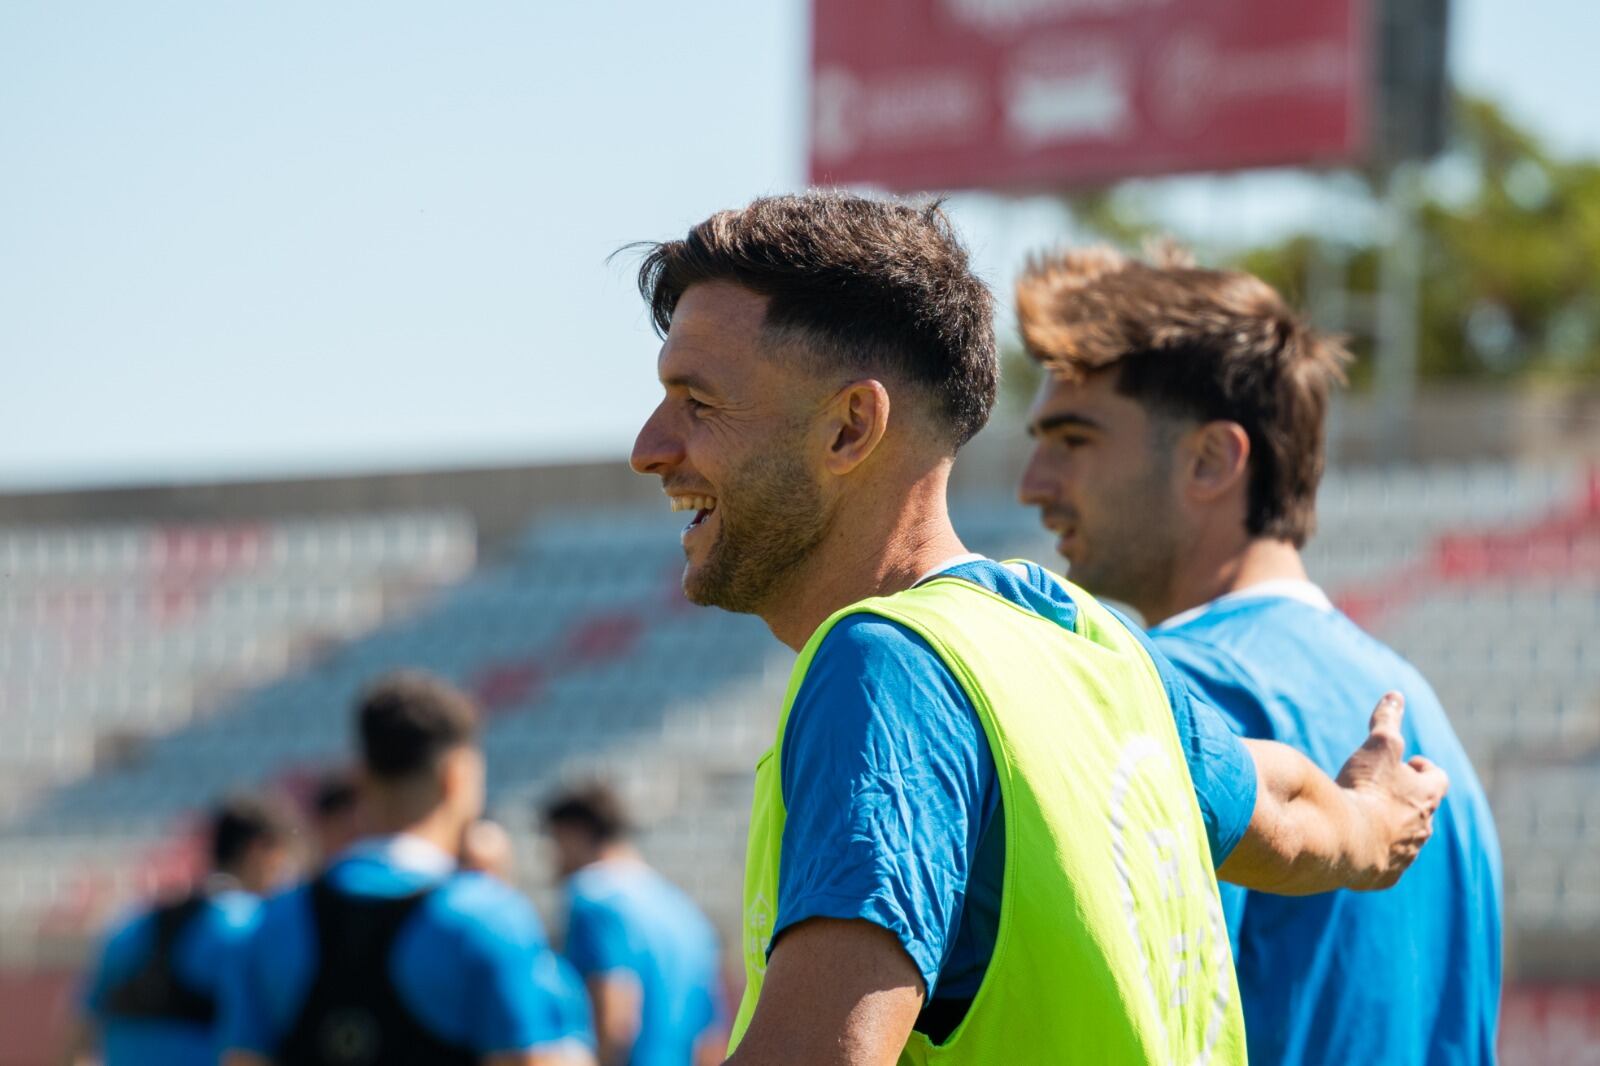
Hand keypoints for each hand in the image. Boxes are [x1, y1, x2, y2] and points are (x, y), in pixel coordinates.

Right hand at [1334, 692, 1448, 889]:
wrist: (1343, 839)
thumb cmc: (1364, 789)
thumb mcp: (1378, 746)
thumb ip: (1388, 720)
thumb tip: (1396, 695)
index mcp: (1428, 796)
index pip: (1438, 778)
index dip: (1424, 769)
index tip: (1408, 763)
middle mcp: (1423, 828)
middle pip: (1424, 811)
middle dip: (1407, 800)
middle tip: (1384, 789)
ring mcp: (1405, 855)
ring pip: (1406, 839)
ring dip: (1391, 827)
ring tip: (1367, 817)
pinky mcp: (1385, 876)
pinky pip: (1386, 864)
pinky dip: (1376, 853)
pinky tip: (1356, 844)